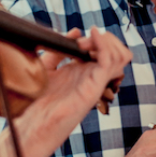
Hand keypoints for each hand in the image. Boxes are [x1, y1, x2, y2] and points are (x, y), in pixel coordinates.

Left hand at [16, 28, 130, 156]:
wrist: (33, 125)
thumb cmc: (38, 103)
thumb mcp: (46, 67)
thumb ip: (59, 49)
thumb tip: (76, 31)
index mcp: (84, 73)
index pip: (106, 51)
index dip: (95, 38)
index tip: (77, 38)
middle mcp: (93, 77)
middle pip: (118, 52)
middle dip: (103, 38)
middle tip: (83, 41)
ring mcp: (96, 83)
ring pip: (121, 56)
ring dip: (107, 41)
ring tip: (88, 41)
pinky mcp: (94, 87)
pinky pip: (110, 63)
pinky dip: (104, 45)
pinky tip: (92, 36)